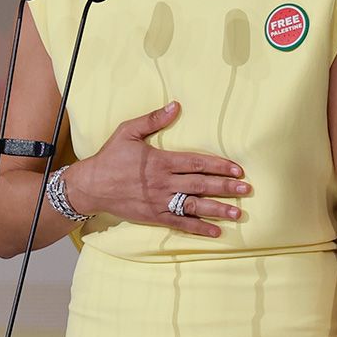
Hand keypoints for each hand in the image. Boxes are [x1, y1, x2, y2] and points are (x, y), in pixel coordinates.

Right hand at [65, 100, 249, 236]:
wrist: (90, 186)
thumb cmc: (110, 157)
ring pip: (194, 206)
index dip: (218, 166)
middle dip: (225, 188)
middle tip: (246, 190)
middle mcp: (163, 183)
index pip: (196, 163)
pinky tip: (215, 231)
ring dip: (217, 210)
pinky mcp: (154, 216)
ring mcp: (159, 202)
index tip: (237, 169)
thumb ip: (153, 119)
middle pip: (200, 185)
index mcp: (160, 161)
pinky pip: (180, 224)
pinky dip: (198, 228)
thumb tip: (175, 105)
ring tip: (237, 213)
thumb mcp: (128, 131)